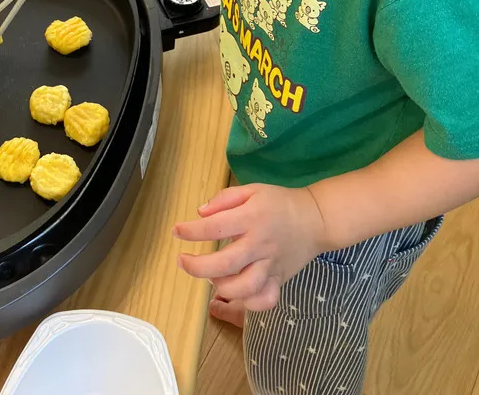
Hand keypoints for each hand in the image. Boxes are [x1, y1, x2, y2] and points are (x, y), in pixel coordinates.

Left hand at [174, 184, 326, 310]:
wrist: (316, 219)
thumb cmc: (280, 201)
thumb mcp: (252, 189)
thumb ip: (225, 199)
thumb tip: (199, 213)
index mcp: (252, 217)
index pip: (214, 227)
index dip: (190, 231)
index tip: (176, 231)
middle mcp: (260, 244)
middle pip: (225, 263)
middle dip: (197, 266)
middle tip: (182, 261)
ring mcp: (271, 265)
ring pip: (244, 287)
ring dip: (221, 286)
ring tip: (211, 277)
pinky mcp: (279, 279)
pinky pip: (264, 299)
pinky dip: (247, 302)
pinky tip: (236, 293)